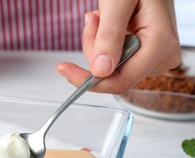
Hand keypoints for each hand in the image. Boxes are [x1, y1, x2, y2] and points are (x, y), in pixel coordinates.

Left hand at [56, 0, 180, 93]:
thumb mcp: (118, 3)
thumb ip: (109, 36)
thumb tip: (101, 71)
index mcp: (161, 45)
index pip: (121, 81)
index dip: (90, 80)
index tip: (65, 70)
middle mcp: (161, 57)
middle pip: (111, 74)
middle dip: (94, 49)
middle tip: (93, 19)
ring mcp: (152, 59)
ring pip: (108, 67)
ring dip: (96, 42)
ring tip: (101, 16)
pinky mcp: (143, 56)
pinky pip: (112, 60)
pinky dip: (102, 43)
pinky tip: (107, 22)